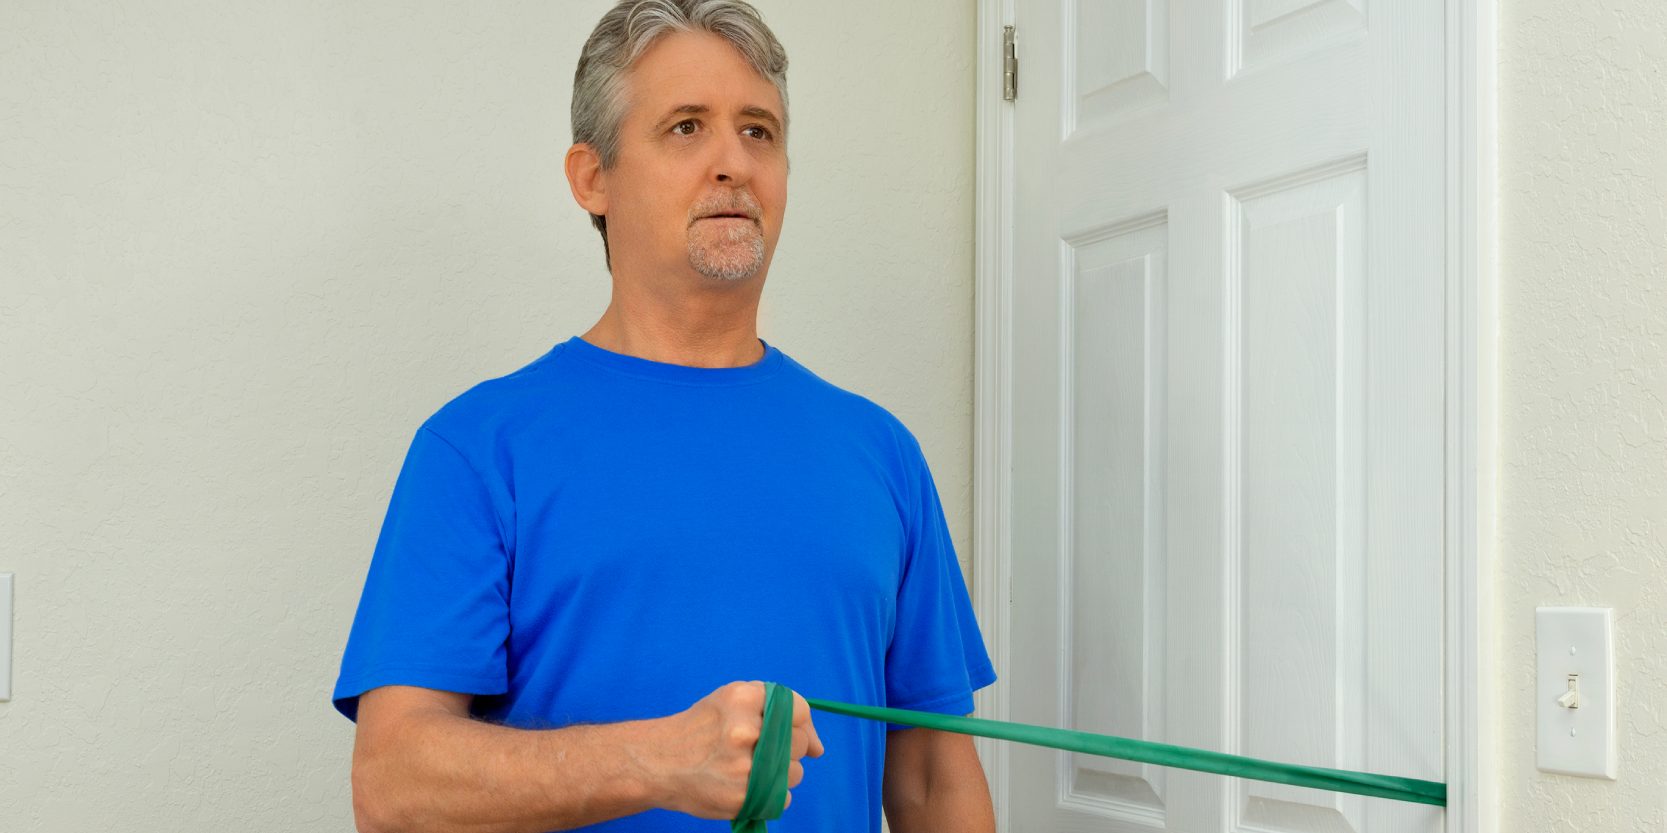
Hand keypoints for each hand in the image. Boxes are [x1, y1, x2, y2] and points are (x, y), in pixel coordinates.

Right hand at [652, 681, 825, 818]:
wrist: (660, 761)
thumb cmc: (704, 727)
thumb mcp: (733, 700)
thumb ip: (779, 710)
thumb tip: (818, 749)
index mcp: (744, 699)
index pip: (800, 710)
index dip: (800, 723)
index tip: (790, 731)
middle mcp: (745, 730)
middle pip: (799, 743)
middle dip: (787, 748)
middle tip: (760, 750)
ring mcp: (743, 767)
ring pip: (794, 773)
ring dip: (779, 773)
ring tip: (749, 768)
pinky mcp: (741, 797)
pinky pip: (781, 798)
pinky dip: (770, 795)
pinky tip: (745, 785)